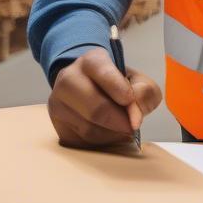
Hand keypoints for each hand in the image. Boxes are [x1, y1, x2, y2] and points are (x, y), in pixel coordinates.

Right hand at [47, 48, 162, 149]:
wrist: (92, 90)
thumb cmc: (119, 85)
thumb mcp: (138, 81)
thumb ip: (145, 92)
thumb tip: (135, 115)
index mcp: (91, 61)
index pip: (104, 73)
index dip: (120, 90)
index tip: (129, 101)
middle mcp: (68, 78)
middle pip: (96, 108)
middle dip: (120, 121)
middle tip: (132, 125)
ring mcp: (58, 103)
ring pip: (89, 128)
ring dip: (112, 134)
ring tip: (119, 126)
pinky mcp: (57, 125)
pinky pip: (82, 142)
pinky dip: (101, 142)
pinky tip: (106, 132)